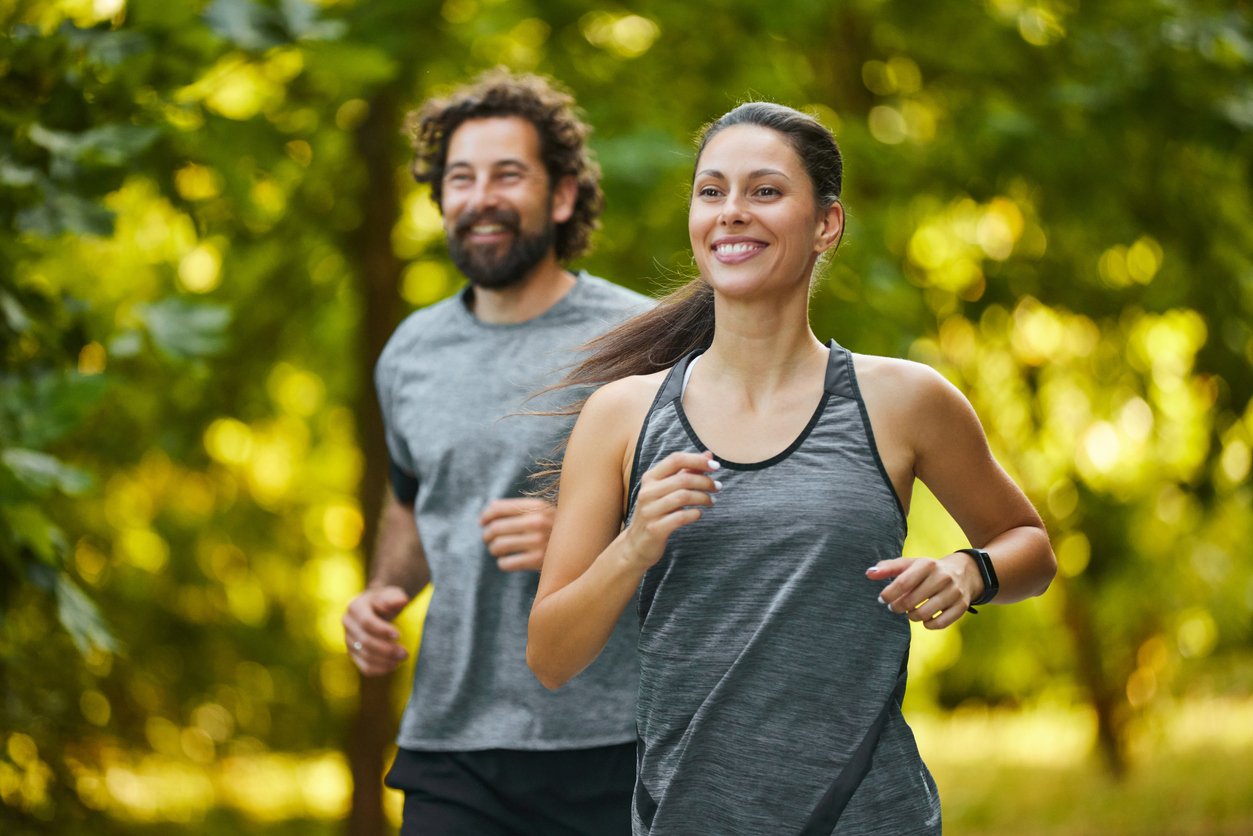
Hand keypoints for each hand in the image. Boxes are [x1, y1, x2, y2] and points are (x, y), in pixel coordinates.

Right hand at [343, 586, 409, 674]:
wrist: (376, 608)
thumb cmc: (386, 601)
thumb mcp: (391, 594)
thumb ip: (395, 598)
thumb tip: (401, 601)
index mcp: (355, 606)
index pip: (366, 622)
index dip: (382, 630)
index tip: (399, 635)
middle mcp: (348, 623)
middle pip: (365, 641)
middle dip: (386, 649)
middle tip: (405, 653)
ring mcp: (348, 640)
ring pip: (364, 656)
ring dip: (385, 661)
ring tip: (401, 658)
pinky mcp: (353, 653)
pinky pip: (364, 666)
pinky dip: (379, 669)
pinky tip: (393, 665)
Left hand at [480, 498, 554, 571]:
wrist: (586, 543)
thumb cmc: (561, 525)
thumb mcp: (545, 509)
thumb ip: (519, 506)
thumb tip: (491, 505)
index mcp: (537, 506)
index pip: (499, 509)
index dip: (486, 515)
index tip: (482, 522)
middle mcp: (537, 522)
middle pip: (496, 528)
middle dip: (487, 534)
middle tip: (488, 538)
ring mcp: (538, 542)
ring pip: (499, 546)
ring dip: (493, 549)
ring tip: (497, 550)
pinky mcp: (539, 562)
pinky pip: (507, 563)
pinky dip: (502, 563)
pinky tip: (506, 561)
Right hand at [623, 451, 719, 569]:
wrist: (637, 543)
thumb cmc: (657, 512)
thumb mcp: (668, 490)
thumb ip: (687, 471)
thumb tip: (709, 455)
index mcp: (650, 478)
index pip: (675, 459)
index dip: (697, 460)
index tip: (716, 466)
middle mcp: (647, 492)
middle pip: (683, 479)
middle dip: (705, 481)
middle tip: (717, 487)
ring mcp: (649, 511)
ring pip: (683, 497)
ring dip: (703, 497)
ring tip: (712, 501)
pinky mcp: (655, 528)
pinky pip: (681, 517)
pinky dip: (695, 513)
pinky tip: (699, 513)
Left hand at [867, 554, 983, 629]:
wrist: (964, 572)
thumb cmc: (928, 570)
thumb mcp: (909, 564)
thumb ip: (888, 568)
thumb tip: (869, 574)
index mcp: (927, 564)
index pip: (902, 583)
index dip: (888, 594)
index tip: (882, 599)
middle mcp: (942, 577)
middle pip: (911, 601)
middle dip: (897, 607)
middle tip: (895, 607)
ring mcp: (953, 592)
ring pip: (923, 614)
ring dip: (911, 616)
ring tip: (910, 611)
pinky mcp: (961, 606)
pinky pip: (939, 624)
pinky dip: (927, 625)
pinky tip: (924, 619)